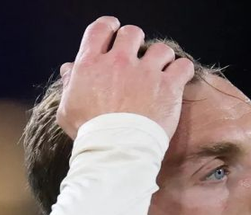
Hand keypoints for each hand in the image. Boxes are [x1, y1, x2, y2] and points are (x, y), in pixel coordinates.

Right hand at [56, 16, 194, 138]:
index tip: (115, 34)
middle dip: (136, 42)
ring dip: (161, 59)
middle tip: (138, 59)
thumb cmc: (90, 135)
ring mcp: (145, 73)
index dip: (110, 27)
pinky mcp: (167, 86)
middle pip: (131, 33)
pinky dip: (182, 71)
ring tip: (160, 73)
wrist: (115, 151)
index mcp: (91, 65)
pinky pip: (183, 66)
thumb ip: (70, 85)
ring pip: (160, 49)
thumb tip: (69, 68)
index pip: (100, 29)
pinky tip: (178, 81)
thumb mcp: (67, 110)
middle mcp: (118, 62)